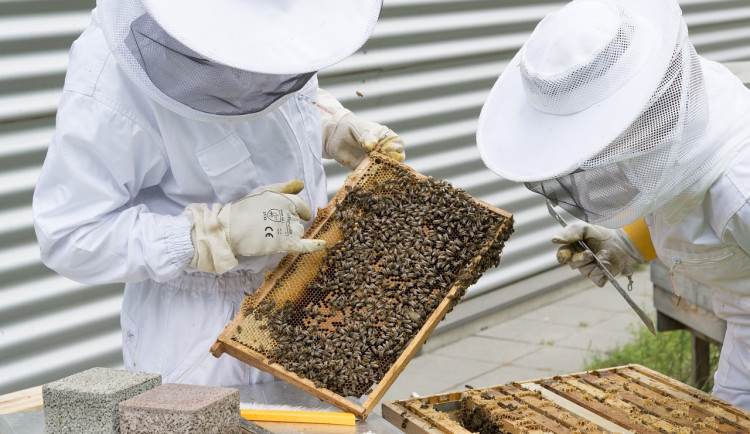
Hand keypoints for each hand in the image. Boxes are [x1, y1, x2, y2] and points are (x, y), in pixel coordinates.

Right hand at [184, 180, 325, 273]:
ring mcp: (288, 228)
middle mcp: (289, 212)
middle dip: (290, 223)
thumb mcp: (263, 192)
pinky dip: (315, 245)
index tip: (300, 215)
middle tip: (272, 226)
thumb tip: (301, 184)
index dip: (300, 211)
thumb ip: (284, 188)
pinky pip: (305, 245)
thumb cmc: (244, 208)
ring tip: (271, 234)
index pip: (300, 206)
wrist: (230, 228)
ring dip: (290, 234)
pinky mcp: (285, 243)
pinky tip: (322, 244)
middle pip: (298, 220)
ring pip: (298, 232)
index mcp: (285, 199)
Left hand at [317, 88, 404, 169]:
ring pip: (385, 171)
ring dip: (380, 171)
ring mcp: (378, 162)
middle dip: (389, 163)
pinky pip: (372, 176)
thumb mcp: (366, 130)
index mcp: (390, 140)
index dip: (393, 150)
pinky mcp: (367, 171)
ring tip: (371, 167)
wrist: (338, 134)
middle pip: (396, 162)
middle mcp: (387, 153)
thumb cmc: (356, 128)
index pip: (398, 148)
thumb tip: (371, 146)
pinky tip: (365, 174)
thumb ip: (369, 138)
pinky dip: (370, 176)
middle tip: (379, 160)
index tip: (383, 150)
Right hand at [552, 222, 644, 286]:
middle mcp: (578, 260)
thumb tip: (554, 240)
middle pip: (573, 264)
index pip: (562, 255)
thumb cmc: (602, 233)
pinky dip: (603, 271)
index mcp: (572, 248)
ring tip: (605, 253)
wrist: (623, 241)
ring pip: (585, 272)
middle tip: (590, 254)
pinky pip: (597, 279)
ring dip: (596, 262)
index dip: (562, 256)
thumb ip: (570, 233)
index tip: (565, 255)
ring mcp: (588, 270)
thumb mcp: (585, 228)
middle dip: (581, 259)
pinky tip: (608, 263)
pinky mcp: (599, 277)